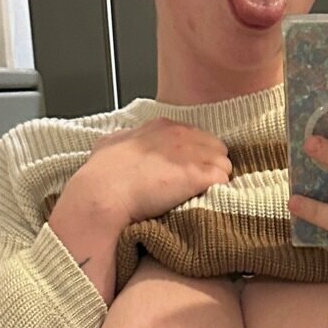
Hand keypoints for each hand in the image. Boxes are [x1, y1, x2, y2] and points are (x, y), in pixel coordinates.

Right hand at [63, 117, 233, 227]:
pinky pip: (223, 180)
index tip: (187, 170)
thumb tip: (122, 144)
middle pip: (216, 149)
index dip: (196, 155)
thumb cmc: (103, 173)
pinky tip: (207, 201)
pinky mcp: (198, 176)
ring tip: (204, 195)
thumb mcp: (112, 144)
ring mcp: (192, 155)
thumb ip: (125, 141)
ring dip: (217, 180)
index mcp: (163, 126)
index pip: (197, 136)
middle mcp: (181, 135)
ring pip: (224, 165)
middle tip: (198, 186)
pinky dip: (219, 191)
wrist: (104, 192)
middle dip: (210, 166)